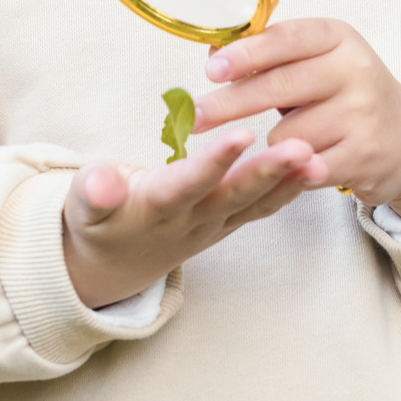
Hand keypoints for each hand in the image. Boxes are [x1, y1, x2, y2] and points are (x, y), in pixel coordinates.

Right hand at [63, 130, 324, 308]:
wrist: (112, 266)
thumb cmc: (97, 220)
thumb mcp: (82, 205)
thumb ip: (94, 190)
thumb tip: (103, 181)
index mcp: (155, 208)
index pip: (188, 183)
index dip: (214, 162)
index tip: (241, 134)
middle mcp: (191, 220)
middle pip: (234, 197)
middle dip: (268, 173)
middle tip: (301, 148)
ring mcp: (213, 225)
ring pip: (256, 204)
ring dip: (288, 183)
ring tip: (318, 158)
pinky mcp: (227, 223)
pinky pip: (262, 208)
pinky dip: (289, 190)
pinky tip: (316, 166)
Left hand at [193, 18, 400, 221]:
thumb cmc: (343, 93)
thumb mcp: (316, 60)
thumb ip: (269, 54)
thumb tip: (214, 51)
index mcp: (338, 37)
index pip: (287, 39)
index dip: (247, 54)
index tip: (213, 69)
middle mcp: (356, 70)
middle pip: (279, 87)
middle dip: (232, 104)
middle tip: (197, 117)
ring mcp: (364, 114)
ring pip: (286, 135)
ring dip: (276, 143)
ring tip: (298, 138)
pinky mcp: (366, 155)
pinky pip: (303, 167)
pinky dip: (293, 169)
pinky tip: (303, 162)